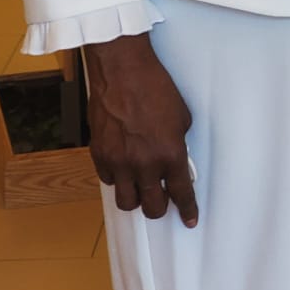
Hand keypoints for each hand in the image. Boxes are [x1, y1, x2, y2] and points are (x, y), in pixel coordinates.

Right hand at [85, 32, 198, 226]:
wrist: (123, 70)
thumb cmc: (155, 87)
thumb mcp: (181, 116)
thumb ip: (178, 143)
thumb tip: (175, 159)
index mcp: (170, 153)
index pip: (181, 193)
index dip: (187, 210)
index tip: (189, 219)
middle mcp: (144, 163)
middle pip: (152, 207)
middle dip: (160, 208)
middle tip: (162, 200)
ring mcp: (119, 161)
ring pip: (126, 202)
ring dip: (136, 198)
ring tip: (141, 187)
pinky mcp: (99, 154)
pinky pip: (108, 180)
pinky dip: (117, 178)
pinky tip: (123, 166)